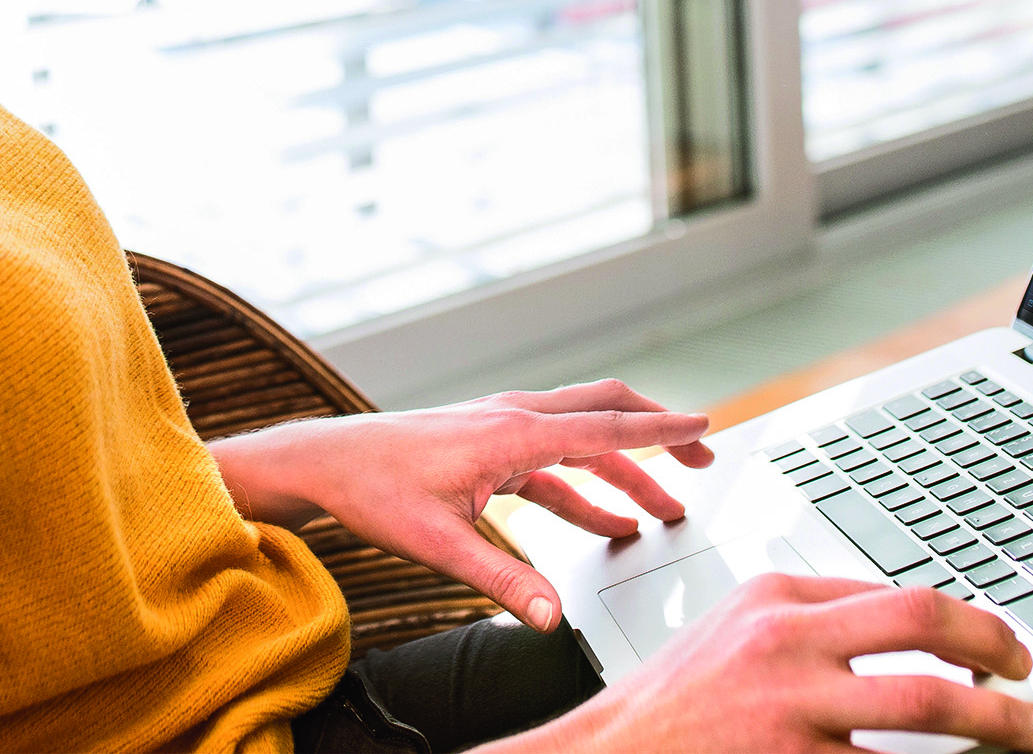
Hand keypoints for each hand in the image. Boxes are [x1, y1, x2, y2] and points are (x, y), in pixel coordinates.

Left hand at [208, 380, 711, 631]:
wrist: (328, 463)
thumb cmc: (374, 491)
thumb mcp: (439, 544)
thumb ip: (502, 582)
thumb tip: (550, 618)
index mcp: (510, 433)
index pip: (603, 427)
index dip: (660, 430)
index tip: (704, 427)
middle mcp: (511, 418)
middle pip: (603, 414)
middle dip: (656, 435)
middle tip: (702, 457)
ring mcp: (500, 427)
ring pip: (580, 438)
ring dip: (624, 471)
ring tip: (664, 509)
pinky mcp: (488, 445)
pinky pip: (552, 462)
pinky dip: (585, 488)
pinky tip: (605, 525)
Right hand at [500, 574, 1032, 752]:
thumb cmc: (676, 702)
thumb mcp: (736, 631)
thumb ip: (812, 621)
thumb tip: (910, 630)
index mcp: (776, 596)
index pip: (900, 595)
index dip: (972, 624)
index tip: (1005, 650)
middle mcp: (786, 641)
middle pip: (923, 624)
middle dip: (999, 651)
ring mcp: (790, 708)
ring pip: (927, 706)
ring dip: (998, 723)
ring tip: (1032, 735)